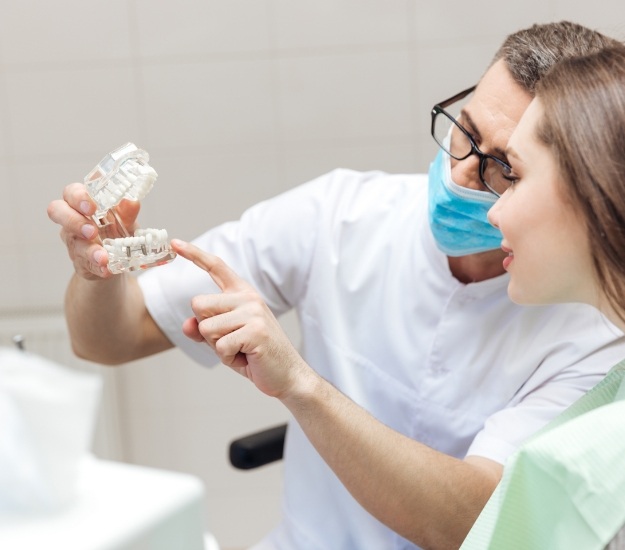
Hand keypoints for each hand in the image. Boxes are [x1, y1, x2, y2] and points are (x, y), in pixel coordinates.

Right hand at [47, 183, 139, 279]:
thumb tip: (132, 201)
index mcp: (82, 203)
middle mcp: (72, 220)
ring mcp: (74, 241)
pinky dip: (97, 267)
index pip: (71, 192)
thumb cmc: (117, 228)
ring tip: (103, 257)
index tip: (92, 207)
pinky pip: (85, 264)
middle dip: (73, 221)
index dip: (78, 197)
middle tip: (91, 231)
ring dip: (89, 250)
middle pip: (57, 212)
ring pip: (74, 243)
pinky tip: (106, 269)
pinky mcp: (80, 262)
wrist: (118, 257)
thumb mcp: (125, 218)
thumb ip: (127, 210)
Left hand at [172, 239, 308, 398]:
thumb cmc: (255, 355)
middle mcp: (248, 298)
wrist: (287, 375)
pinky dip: (228, 358)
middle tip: (231, 341)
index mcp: (242, 294)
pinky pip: (220, 346)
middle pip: (198, 304)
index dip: (194, 254)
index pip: (216, 267)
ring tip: (240, 350)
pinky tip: (246, 357)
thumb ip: (204, 330)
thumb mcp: (224, 340)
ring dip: (217, 347)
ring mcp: (253, 313)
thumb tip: (187, 324)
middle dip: (206, 329)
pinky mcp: (256, 331)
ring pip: (206, 328)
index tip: (175, 243)